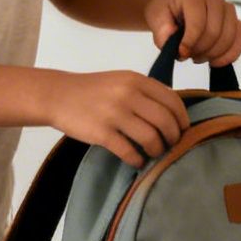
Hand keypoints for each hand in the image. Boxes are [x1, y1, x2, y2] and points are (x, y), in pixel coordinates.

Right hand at [40, 70, 188, 167]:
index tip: (183, 130)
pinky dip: (137, 160)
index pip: (172, 101)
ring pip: (151, 138)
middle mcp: (128, 95)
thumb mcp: (121, 81)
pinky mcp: (101, 133)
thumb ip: (145, 92)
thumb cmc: (92, 90)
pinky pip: (129, 152)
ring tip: (153, 153)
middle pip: (165, 122)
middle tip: (170, 145)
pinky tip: (136, 161)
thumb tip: (173, 116)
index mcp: (136, 80)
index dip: (182, 119)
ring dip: (157, 150)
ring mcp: (114, 114)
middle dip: (173, 138)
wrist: (57, 95)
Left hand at [147, 0, 240, 66]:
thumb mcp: (155, 17)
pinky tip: (215, 61)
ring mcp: (228, 9)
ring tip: (198, 56)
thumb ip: (161, 30)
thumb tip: (171, 40)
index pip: (198, 23)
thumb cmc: (165, 11)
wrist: (172, 6)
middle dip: (201, 50)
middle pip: (215, 32)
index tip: (181, 53)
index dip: (190, 42)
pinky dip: (229, 55)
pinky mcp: (235, 21)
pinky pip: (239, 41)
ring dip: (214, 54)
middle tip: (188, 55)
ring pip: (229, 38)